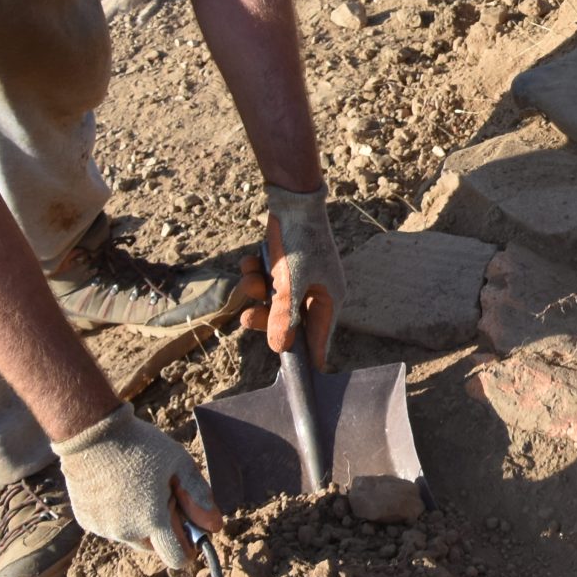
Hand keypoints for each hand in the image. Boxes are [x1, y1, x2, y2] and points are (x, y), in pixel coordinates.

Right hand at [53, 402, 220, 571]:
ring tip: (137, 486)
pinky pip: (111, 527)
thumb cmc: (140, 445)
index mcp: (153, 520)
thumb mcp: (179, 463)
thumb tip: (215, 526)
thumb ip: (198, 496)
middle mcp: (127, 532)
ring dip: (140, 523)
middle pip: (155, 547)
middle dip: (164, 530)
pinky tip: (117, 487)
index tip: (190, 527)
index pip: (178, 559)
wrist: (90, 432)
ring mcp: (104, 529)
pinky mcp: (87, 521)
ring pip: (133, 537)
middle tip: (162, 494)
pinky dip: (118, 516)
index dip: (189, 547)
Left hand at [243, 185, 345, 366]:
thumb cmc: (299, 242)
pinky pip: (268, 282)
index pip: (319, 341)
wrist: (292, 200)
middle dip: (266, 318)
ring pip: (275, 302)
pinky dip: (256, 274)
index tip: (289, 375)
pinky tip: (250, 262)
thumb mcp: (290, 284)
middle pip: (290, 323)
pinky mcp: (286, 267)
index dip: (304, 357)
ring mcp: (301, 279)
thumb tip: (281, 348)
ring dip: (257, 293)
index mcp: (329, 300)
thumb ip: (285, 317)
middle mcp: (317, 293)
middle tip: (247, 317)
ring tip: (250, 279)